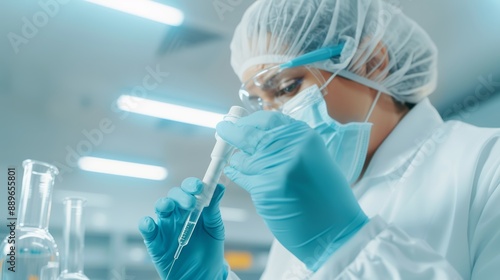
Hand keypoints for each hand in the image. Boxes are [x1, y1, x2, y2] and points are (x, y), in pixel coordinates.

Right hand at [138, 178, 227, 279]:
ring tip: (170, 207)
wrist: (202, 276)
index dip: (192, 185)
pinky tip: (151, 223)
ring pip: (160, 208)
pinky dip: (146, 224)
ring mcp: (166, 227)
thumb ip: (213, 208)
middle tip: (190, 203)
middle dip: (181, 196)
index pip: (189, 190)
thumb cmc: (209, 251)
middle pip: (174, 196)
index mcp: (193, 208)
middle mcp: (177, 214)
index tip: (198, 187)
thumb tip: (219, 186)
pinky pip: (147, 228)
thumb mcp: (215, 229)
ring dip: (164, 204)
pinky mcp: (155, 241)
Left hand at [216, 111, 368, 270]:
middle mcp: (290, 147)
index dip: (249, 122)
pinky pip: (242, 177)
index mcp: (304, 137)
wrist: (337, 231)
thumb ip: (287, 146)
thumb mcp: (313, 161)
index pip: (267, 120)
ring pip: (243, 158)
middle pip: (250, 134)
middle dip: (232, 133)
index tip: (238, 123)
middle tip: (222, 131)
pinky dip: (237, 175)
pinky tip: (236, 174)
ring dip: (239, 162)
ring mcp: (276, 167)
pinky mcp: (265, 188)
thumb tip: (258, 136)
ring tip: (243, 167)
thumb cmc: (327, 199)